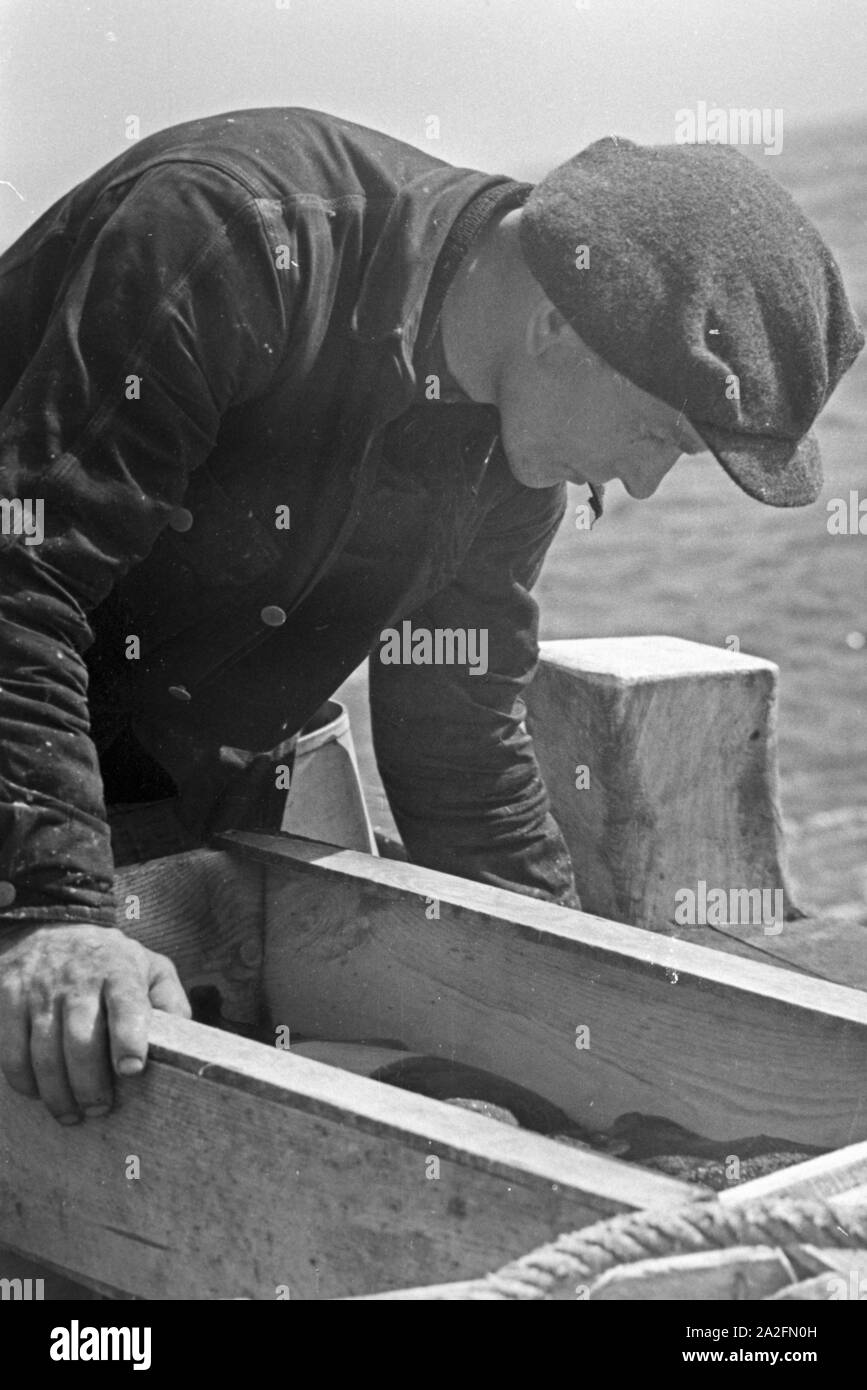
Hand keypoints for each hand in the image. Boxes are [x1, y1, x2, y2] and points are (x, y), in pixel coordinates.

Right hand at [0, 924, 189, 1122]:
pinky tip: (38, 1093)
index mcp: (120, 969)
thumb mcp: (149, 967)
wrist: (51, 926)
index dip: (128, 1039)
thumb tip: (184, 1039)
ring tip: (71, 1114)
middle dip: (90, 1084)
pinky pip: (11, 1050)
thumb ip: (170, 1000)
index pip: (126, 1004)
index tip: (132, 1070)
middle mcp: (79, 977)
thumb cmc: (110, 962)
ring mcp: (40, 987)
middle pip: (81, 1039)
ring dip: (58, 1092)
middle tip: (100, 1109)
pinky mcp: (8, 996)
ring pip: (44, 1052)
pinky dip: (23, 1080)